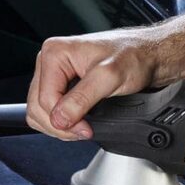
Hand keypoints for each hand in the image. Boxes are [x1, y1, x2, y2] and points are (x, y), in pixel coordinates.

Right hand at [26, 28, 169, 139]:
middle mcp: (50, 62)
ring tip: (82, 127)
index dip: (64, 120)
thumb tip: (60, 119)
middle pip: (37, 107)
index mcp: (55, 53)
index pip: (44, 100)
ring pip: (39, 111)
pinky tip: (79, 121)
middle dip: (59, 126)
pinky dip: (61, 121)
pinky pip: (49, 110)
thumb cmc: (133, 57)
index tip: (85, 129)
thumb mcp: (110, 78)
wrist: (148, 55)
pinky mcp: (62, 85)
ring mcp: (55, 74)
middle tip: (84, 131)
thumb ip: (82, 98)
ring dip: (59, 126)